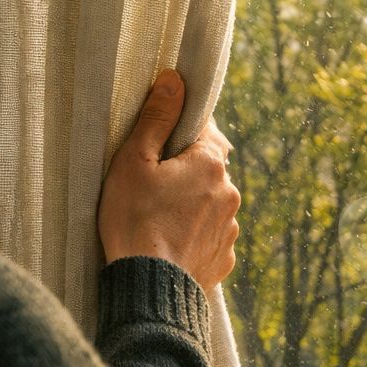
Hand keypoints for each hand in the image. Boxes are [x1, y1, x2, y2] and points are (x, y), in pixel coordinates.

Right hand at [98, 68, 240, 287]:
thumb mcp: (135, 161)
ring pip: (211, 202)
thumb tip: (174, 81)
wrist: (150, 286)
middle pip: (209, 168)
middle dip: (185, 169)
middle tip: (151, 182)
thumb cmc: (135, 220)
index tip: (161, 139)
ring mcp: (231, 228)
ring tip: (158, 216)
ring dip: (191, 202)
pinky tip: (169, 240)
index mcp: (212, 165)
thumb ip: (156, 119)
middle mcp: (231, 195)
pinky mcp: (225, 256)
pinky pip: (210, 234)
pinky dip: (194, 232)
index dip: (182, 130)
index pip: (206, 130)